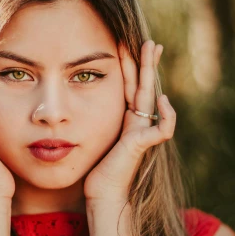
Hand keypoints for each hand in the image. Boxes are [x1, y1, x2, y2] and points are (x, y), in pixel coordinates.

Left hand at [83, 40, 175, 202]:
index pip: (129, 85)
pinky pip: (163, 128)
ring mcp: (142, 132)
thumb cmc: (94, 170)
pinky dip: (167, 115)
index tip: (126, 45)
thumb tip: (67, 108)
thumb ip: (88, 123)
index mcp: (125, 118)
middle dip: (146, 62)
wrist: (102, 194)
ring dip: (152, 73)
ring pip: (151, 96)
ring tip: (153, 51)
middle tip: (149, 41)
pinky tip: (162, 100)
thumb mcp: (91, 139)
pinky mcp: (143, 145)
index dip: (129, 66)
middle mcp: (137, 122)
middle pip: (143, 85)